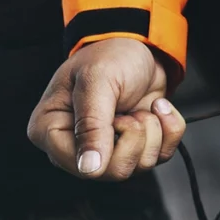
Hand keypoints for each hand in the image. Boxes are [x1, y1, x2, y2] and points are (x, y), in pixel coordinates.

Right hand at [27, 38, 185, 180]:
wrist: (140, 47)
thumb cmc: (109, 55)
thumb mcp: (97, 80)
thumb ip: (91, 124)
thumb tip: (89, 168)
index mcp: (50, 130)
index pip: (81, 167)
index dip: (108, 147)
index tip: (115, 118)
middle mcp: (75, 148)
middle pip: (114, 172)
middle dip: (134, 135)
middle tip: (127, 110)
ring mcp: (106, 152)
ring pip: (140, 167)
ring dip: (152, 130)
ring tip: (139, 106)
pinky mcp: (134, 149)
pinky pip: (162, 157)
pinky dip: (169, 129)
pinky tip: (156, 110)